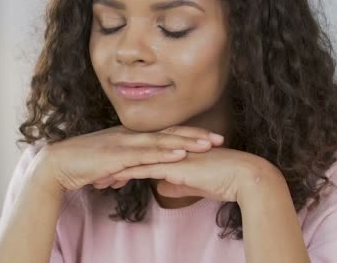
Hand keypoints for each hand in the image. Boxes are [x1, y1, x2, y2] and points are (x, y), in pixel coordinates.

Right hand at [35, 125, 224, 192]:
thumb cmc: (79, 165)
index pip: (162, 133)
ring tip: (209, 144)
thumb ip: (118, 166)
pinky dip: (165, 153)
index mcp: (127, 137)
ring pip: (161, 141)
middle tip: (219, 138)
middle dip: (195, 135)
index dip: (186, 134)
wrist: (57, 164)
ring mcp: (123, 144)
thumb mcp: (104, 163)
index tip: (207, 137)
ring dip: (187, 142)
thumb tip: (126, 173)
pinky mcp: (117, 156)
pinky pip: (146, 154)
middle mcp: (128, 136)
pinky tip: (181, 154)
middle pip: (168, 133)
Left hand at [109, 147, 273, 202]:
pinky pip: (144, 169)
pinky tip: (111, 179)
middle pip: (133, 156)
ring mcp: (169, 156)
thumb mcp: (193, 184)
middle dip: (112, 164)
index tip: (106, 170)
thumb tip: (162, 187)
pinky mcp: (172, 165)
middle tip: (93, 171)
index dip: (124, 163)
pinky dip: (126, 174)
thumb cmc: (224, 181)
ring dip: (114, 170)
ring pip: (134, 161)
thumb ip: (177, 183)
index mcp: (172, 151)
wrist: (243, 177)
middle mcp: (168, 150)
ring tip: (95, 178)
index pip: (142, 156)